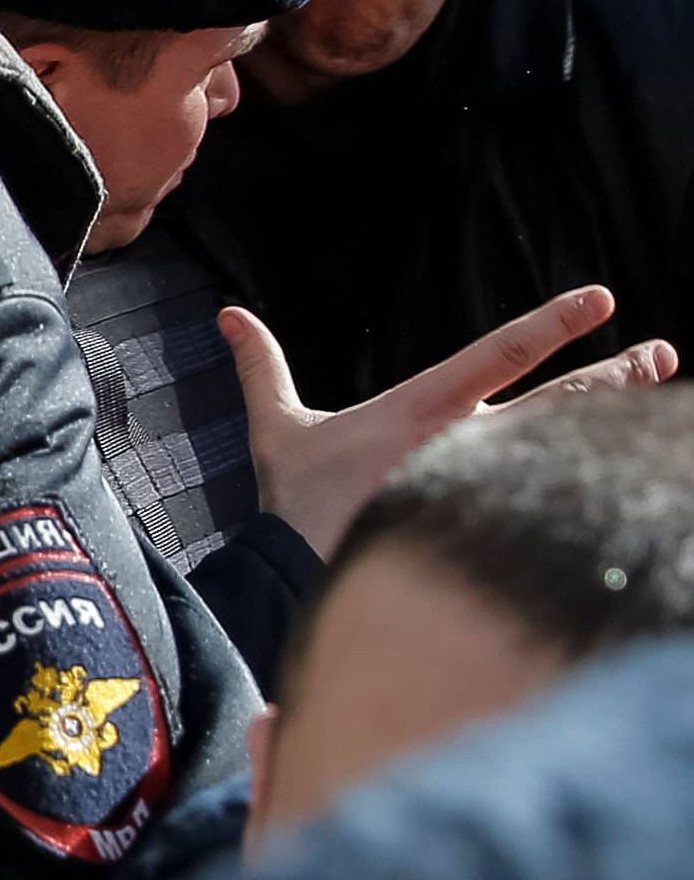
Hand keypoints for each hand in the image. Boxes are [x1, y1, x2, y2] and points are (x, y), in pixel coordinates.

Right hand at [220, 286, 677, 559]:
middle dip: (612, 375)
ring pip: (565, 445)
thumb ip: (261, 367)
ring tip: (656, 383)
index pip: (499, 355)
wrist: (300, 577)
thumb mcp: (278, 430)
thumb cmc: (295, 504)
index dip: (553, 325)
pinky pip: (549, 497)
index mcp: (421, 410)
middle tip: (658, 354)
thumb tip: (229, 315)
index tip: (601, 302)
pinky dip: (590, 478)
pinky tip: (622, 467)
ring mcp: (478, 488)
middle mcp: (461, 444)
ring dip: (614, 414)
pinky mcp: (484, 526)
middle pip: (556, 402)